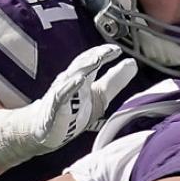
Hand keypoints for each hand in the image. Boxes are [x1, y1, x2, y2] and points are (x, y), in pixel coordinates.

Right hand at [0, 45, 137, 164]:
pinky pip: (63, 94)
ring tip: (98, 59)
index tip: (118, 49)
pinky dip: (71, 86)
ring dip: (85, 66)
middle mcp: (70, 81)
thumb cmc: (74, 111)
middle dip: (96, 55)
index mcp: (81, 78)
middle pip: (82, 64)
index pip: (92, 61)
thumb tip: (132, 64)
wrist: (47, 131)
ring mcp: (61, 92)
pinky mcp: (55, 106)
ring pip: (72, 75)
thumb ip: (115, 81)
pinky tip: (79, 80)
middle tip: (110, 50)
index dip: (104, 54)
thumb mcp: (100, 96)